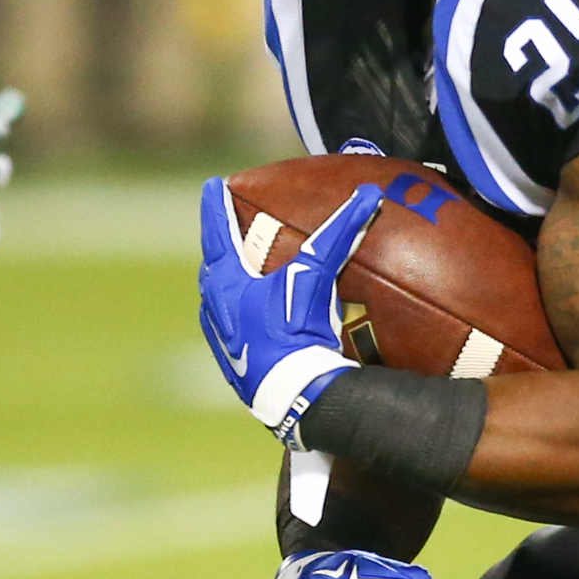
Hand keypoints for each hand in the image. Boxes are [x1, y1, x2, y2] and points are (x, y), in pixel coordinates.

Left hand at [199, 178, 379, 441]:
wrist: (292, 393)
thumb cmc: (295, 330)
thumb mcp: (316, 277)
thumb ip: (340, 234)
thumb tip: (367, 195)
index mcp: (225, 282)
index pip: (216, 231)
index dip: (215, 206)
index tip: (211, 185)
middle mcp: (215, 307)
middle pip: (215, 265)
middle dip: (222, 244)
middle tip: (228, 226)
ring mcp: (222, 337)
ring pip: (220, 298)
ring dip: (229, 281)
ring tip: (241, 270)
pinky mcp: (234, 362)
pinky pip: (232, 327)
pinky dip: (240, 312)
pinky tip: (254, 319)